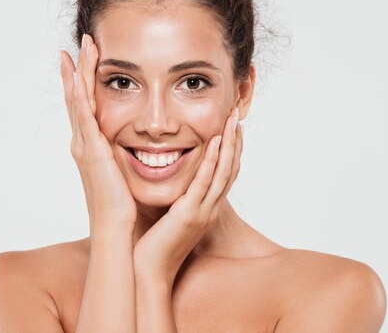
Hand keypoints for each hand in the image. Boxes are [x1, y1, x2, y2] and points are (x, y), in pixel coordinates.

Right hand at [60, 34, 137, 231]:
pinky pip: (84, 116)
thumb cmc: (120, 206)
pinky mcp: (92, 151)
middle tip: (81, 42)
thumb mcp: (120, 173)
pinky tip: (78, 76)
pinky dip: (80, 94)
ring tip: (81, 47)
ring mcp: (84, 145)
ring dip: (79, 72)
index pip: (86, 106)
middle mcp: (83, 142)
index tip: (86, 58)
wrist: (114, 228)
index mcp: (91, 147)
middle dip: (78, 68)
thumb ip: (121, 157)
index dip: (84, 81)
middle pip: (77, 97)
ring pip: (78, 100)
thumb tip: (133, 146)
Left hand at [132, 107, 243, 284]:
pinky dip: (212, 161)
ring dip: (229, 145)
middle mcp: (210, 208)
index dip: (232, 149)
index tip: (233, 127)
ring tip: (233, 121)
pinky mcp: (189, 214)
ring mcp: (203, 211)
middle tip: (237, 116)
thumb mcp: (172, 216)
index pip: (225, 174)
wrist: (149, 271)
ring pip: (223, 172)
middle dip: (235, 141)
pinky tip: (215, 142)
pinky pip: (204, 183)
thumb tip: (172, 177)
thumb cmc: (155, 244)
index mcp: (207, 208)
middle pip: (231, 169)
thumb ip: (178, 197)